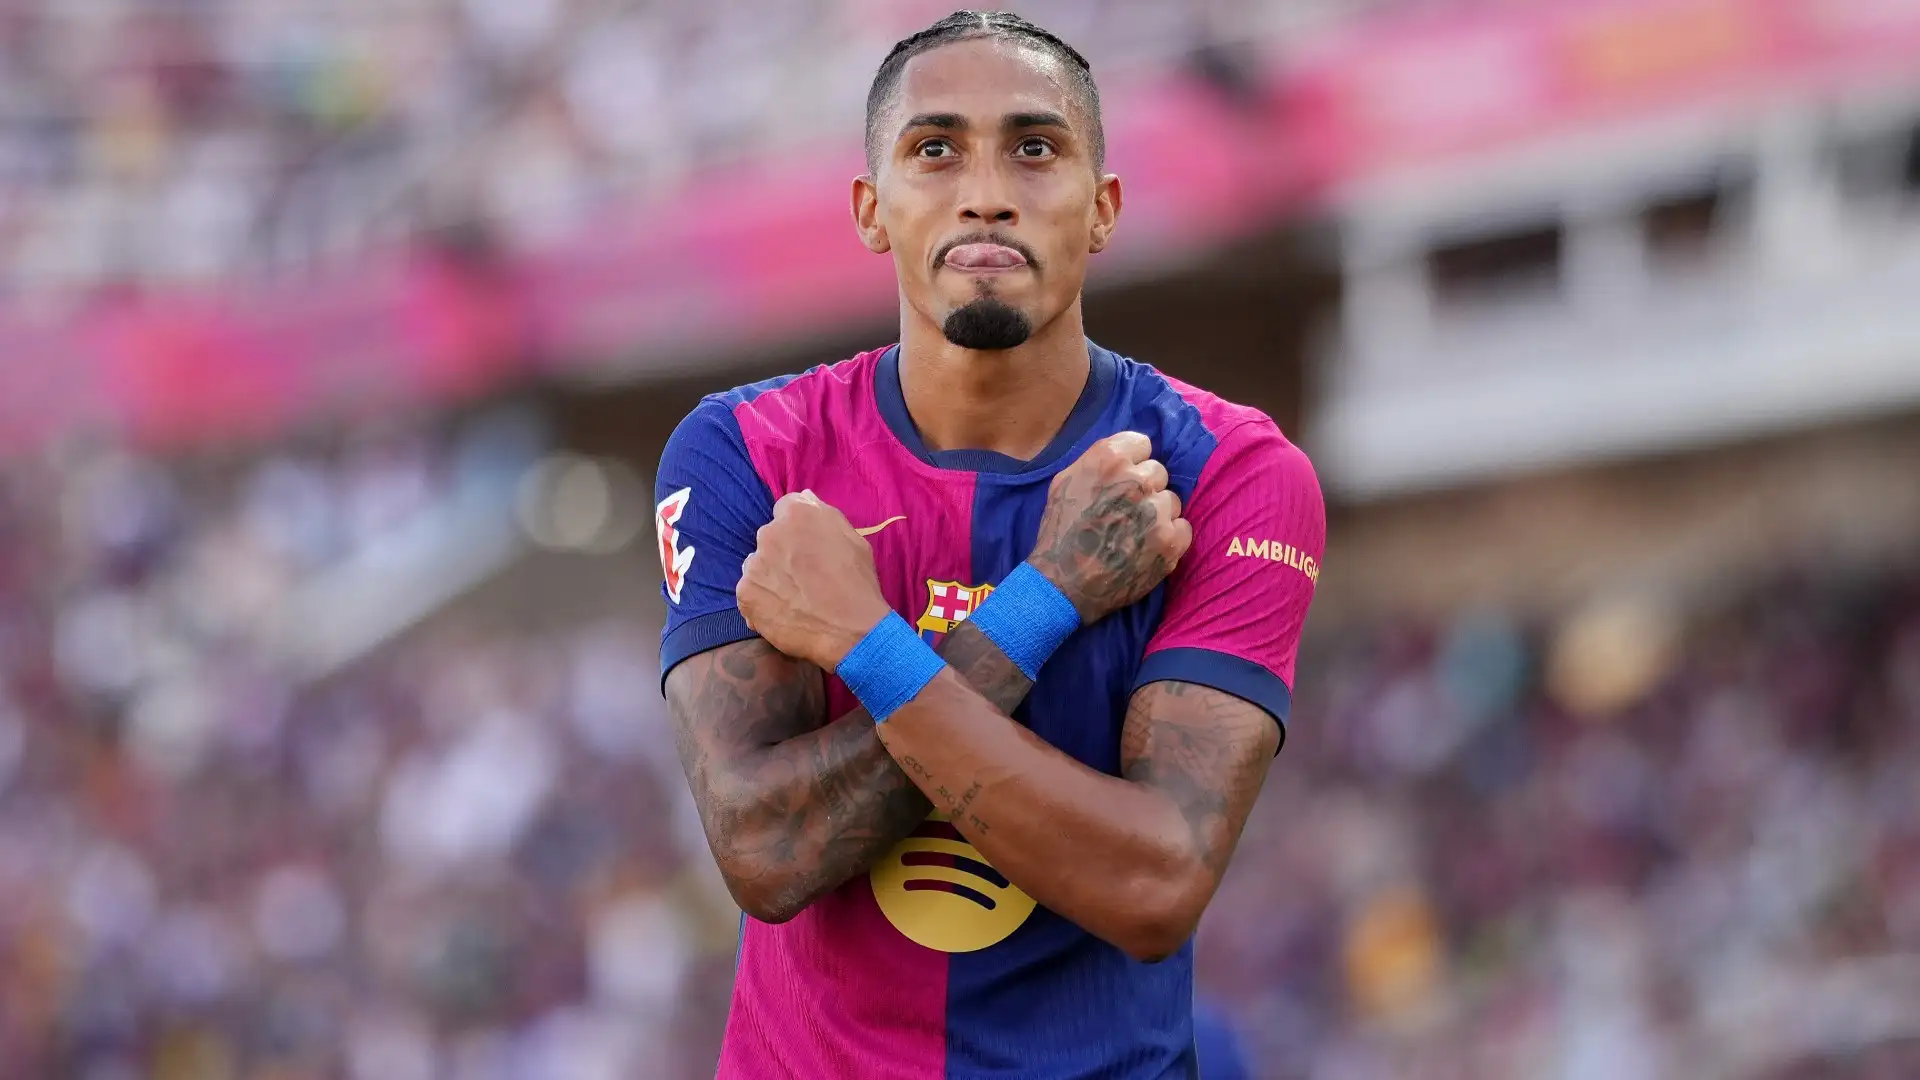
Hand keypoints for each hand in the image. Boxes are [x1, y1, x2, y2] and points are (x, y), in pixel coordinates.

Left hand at [738, 491, 894, 670]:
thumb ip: (824, 514)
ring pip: (758, 566)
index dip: (799, 529)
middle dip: (783, 552)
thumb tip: (805, 499)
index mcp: (797, 514)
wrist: (850, 630)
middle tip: (804, 576)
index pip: (787, 508)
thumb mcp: (853, 538)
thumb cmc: (857, 583)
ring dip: (771, 576)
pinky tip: (784, 613)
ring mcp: (754, 565)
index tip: (808, 547)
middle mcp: (769, 533)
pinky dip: (763, 602)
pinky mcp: (745, 594)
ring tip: (794, 598)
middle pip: (770, 538)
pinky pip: (750, 593)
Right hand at [1028, 432, 1192, 622]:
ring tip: (1134, 534)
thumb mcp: (1065, 482)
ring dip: (1157, 514)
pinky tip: (1146, 548)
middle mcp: (1137, 480)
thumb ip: (1097, 462)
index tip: (1122, 481)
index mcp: (1109, 459)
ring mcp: (1157, 511)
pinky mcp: (1171, 541)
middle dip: (1144, 489)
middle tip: (1124, 512)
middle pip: (1158, 472)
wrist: (1064, 584)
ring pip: (1171, 501)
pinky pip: (1183, 527)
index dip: (1132, 463)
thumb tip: (1125, 455)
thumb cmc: (1059, 532)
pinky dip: (1169, 538)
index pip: (1142, 444)